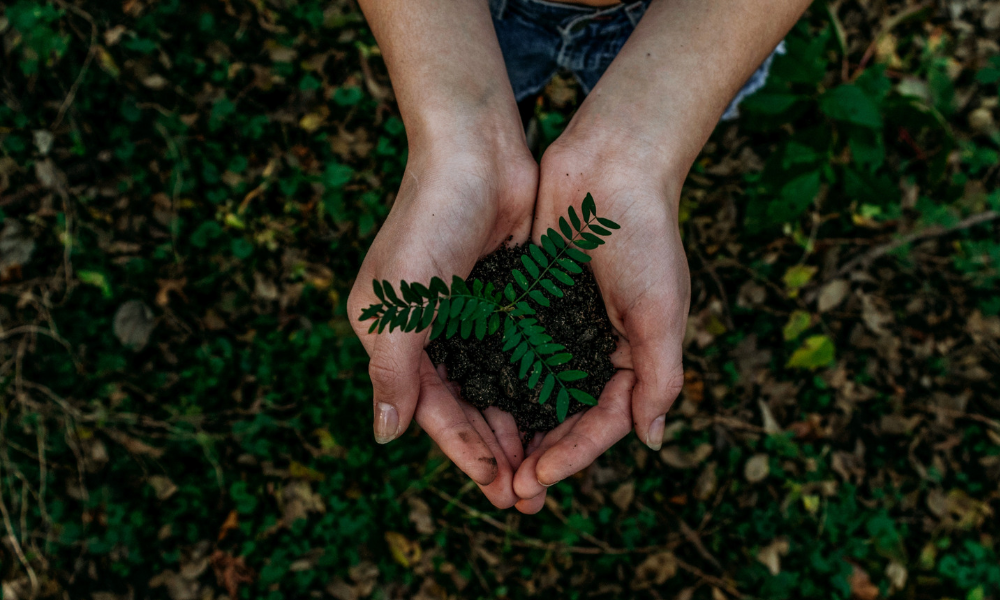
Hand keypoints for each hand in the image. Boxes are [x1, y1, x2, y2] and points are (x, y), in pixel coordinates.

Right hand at [347, 134, 537, 508]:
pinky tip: (558, 414)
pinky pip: (519, 355)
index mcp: (393, 335)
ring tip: (545, 468)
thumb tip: (385, 436)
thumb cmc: (430, 220)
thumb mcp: (400, 301)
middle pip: (464, 407)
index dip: (463, 451)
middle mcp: (428, 331)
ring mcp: (468, 315)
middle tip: (527, 496)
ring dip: (517, 427)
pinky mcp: (503, 298)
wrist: (477, 150)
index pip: (430, 409)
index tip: (497, 487)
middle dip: (494, 451)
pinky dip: (534, 386)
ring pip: (494, 387)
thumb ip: (393, 370)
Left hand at [511, 132, 690, 512]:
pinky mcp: (530, 301)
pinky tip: (471, 403)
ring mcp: (561, 325)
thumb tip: (651, 440)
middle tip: (507, 491)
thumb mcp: (661, 311)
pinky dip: (495, 379)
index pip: (602, 422)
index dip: (572, 455)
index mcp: (633, 356)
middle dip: (539, 454)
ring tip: (487, 462)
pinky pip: (511, 350)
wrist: (611, 164)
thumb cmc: (645, 236)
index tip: (537, 479)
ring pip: (533, 391)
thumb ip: (659, 377)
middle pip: (564, 416)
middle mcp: (595, 347)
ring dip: (513, 427)